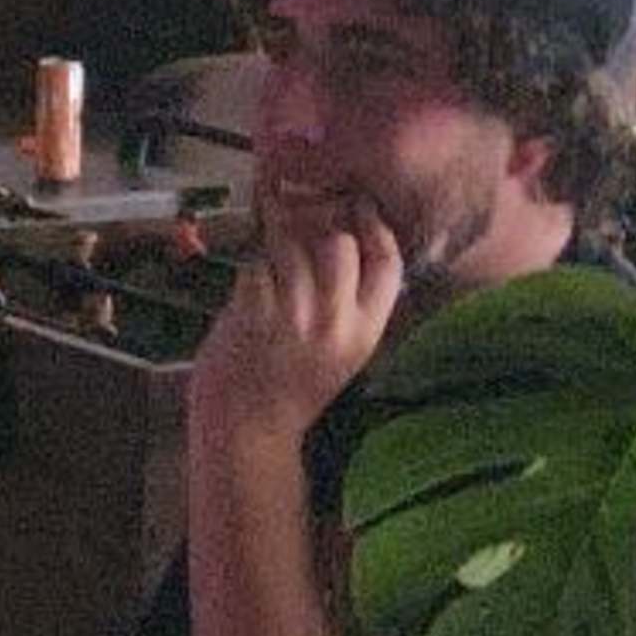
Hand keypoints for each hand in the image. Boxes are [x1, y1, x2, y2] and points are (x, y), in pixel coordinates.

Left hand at [193, 201, 412, 453]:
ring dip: (277, 244)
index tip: (360, 208)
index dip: (375, 227)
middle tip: (302, 229)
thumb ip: (350, 303)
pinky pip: (255, 262)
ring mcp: (292, 316)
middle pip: (340, 242)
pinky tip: (249, 285)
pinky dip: (249, 266)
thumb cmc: (292, 387)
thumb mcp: (342, 351)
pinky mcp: (252, 312)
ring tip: (272, 263)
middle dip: (318, 228)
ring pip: (291, 244)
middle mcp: (334, 323)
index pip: (388, 263)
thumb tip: (346, 233)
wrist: (246, 428)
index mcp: (365, 333)